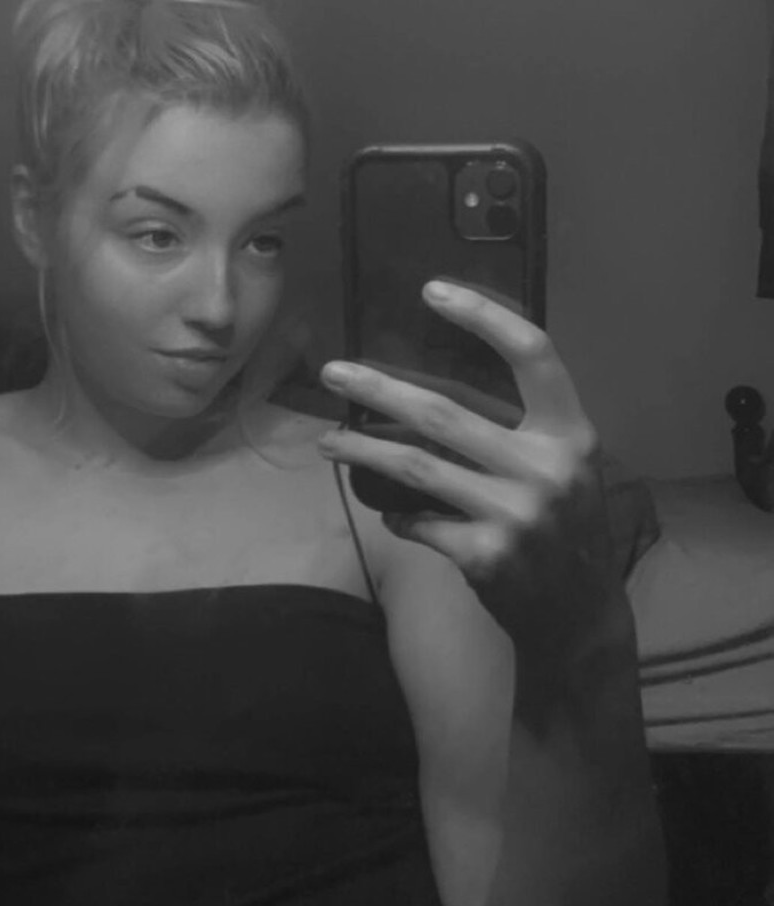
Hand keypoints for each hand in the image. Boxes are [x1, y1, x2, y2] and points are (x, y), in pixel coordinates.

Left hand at [317, 279, 617, 646]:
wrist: (579, 615)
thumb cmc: (562, 529)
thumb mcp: (564, 471)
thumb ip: (519, 433)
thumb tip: (425, 400)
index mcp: (570, 434)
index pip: (534, 353)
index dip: (484, 317)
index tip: (432, 291)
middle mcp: (547, 468)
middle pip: (445, 412)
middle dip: (378, 389)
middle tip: (333, 373)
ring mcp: (516, 514)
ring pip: (416, 467)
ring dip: (361, 453)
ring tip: (327, 441)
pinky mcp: (486, 555)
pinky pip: (418, 523)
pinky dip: (398, 517)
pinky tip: (390, 514)